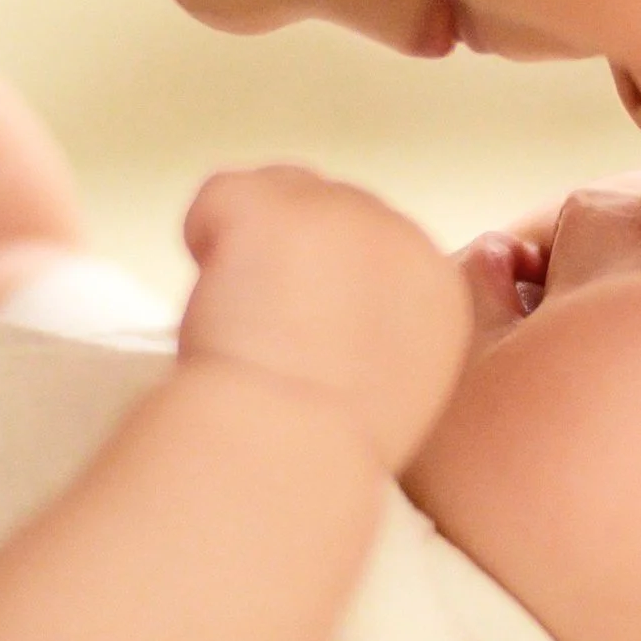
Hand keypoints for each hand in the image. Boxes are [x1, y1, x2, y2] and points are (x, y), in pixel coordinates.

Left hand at [178, 167, 469, 472]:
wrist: (286, 450)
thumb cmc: (322, 445)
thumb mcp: (392, 388)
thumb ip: (382, 329)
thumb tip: (336, 305)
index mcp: (436, 287)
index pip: (372, 242)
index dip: (323, 279)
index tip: (303, 336)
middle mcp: (401, 235)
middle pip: (326, 205)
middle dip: (289, 254)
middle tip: (265, 331)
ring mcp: (340, 211)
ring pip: (276, 190)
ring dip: (249, 243)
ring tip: (242, 318)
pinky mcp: (278, 205)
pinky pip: (222, 193)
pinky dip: (204, 234)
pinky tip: (216, 295)